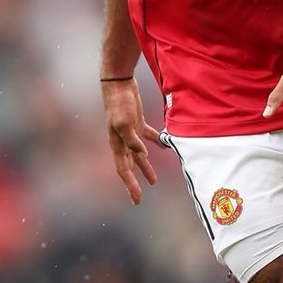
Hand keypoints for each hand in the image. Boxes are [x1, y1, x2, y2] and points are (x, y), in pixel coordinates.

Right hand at [101, 78, 161, 202]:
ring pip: (139, 156)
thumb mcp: (124, 121)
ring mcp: (130, 133)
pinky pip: (149, 137)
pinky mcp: (137, 123)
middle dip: (134, 184)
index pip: (123, 170)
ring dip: (145, 168)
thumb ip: (132, 139)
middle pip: (129, 167)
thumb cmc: (119, 102)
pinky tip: (166, 148)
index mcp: (116, 144)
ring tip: (153, 181)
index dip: (130, 185)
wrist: (119, 83)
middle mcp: (122, 141)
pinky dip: (157, 143)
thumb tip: (141, 154)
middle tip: (138, 199)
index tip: (137, 198)